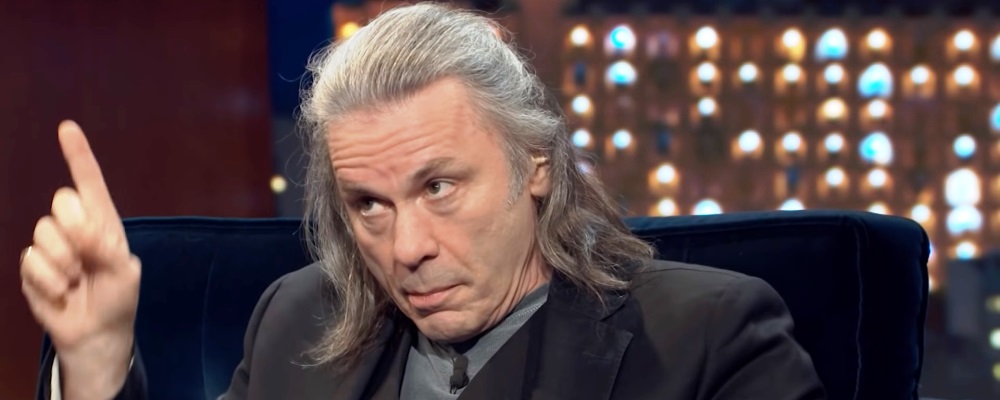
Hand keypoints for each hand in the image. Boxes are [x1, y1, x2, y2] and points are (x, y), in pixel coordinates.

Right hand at [20, 121, 140, 399]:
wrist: (95, 333)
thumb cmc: (117, 298)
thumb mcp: (123, 274)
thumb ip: (103, 247)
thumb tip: (78, 225)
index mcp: (103, 221)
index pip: (90, 183)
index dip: (78, 155)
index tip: (67, 128)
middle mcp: (75, 226)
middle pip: (62, 202)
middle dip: (74, 229)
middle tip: (87, 259)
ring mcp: (52, 245)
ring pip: (44, 233)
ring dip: (63, 262)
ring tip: (76, 281)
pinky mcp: (32, 266)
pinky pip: (31, 261)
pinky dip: (49, 282)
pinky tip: (61, 293)